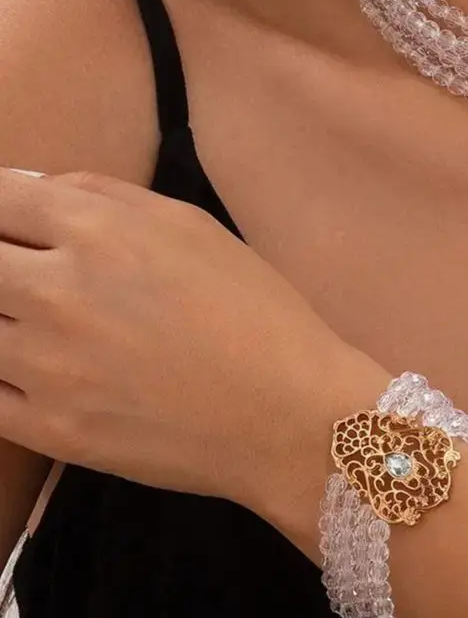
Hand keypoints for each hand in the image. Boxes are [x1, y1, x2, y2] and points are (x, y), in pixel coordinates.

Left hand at [0, 167, 387, 510]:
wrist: (288, 412)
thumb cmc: (255, 309)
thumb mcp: (194, 227)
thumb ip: (108, 195)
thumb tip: (35, 189)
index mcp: (98, 232)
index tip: (11, 223)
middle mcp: (56, 292)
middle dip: (0, 259)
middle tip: (29, 274)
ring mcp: (43, 366)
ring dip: (4, 317)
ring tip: (47, 324)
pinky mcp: (45, 429)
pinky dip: (1, 373)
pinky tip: (38, 368)